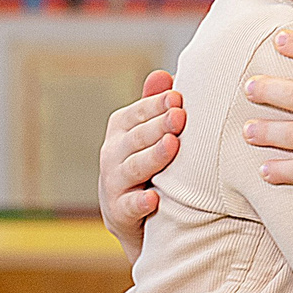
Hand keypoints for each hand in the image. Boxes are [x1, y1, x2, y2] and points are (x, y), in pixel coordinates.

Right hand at [100, 71, 184, 261]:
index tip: (178, 97)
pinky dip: (139, 203)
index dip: (155, 105)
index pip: (136, 113)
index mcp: (121, 131)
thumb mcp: (150, 133)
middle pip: (135, 138)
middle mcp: (112, 155)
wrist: (136, 217)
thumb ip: (154, 105)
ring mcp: (114, 184)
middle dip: (157, 126)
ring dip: (152, 157)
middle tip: (180, 116)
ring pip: (132, 168)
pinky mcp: (120, 213)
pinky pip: (129, 207)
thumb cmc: (149, 163)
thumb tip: (164, 75)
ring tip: (172, 146)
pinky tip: (154, 198)